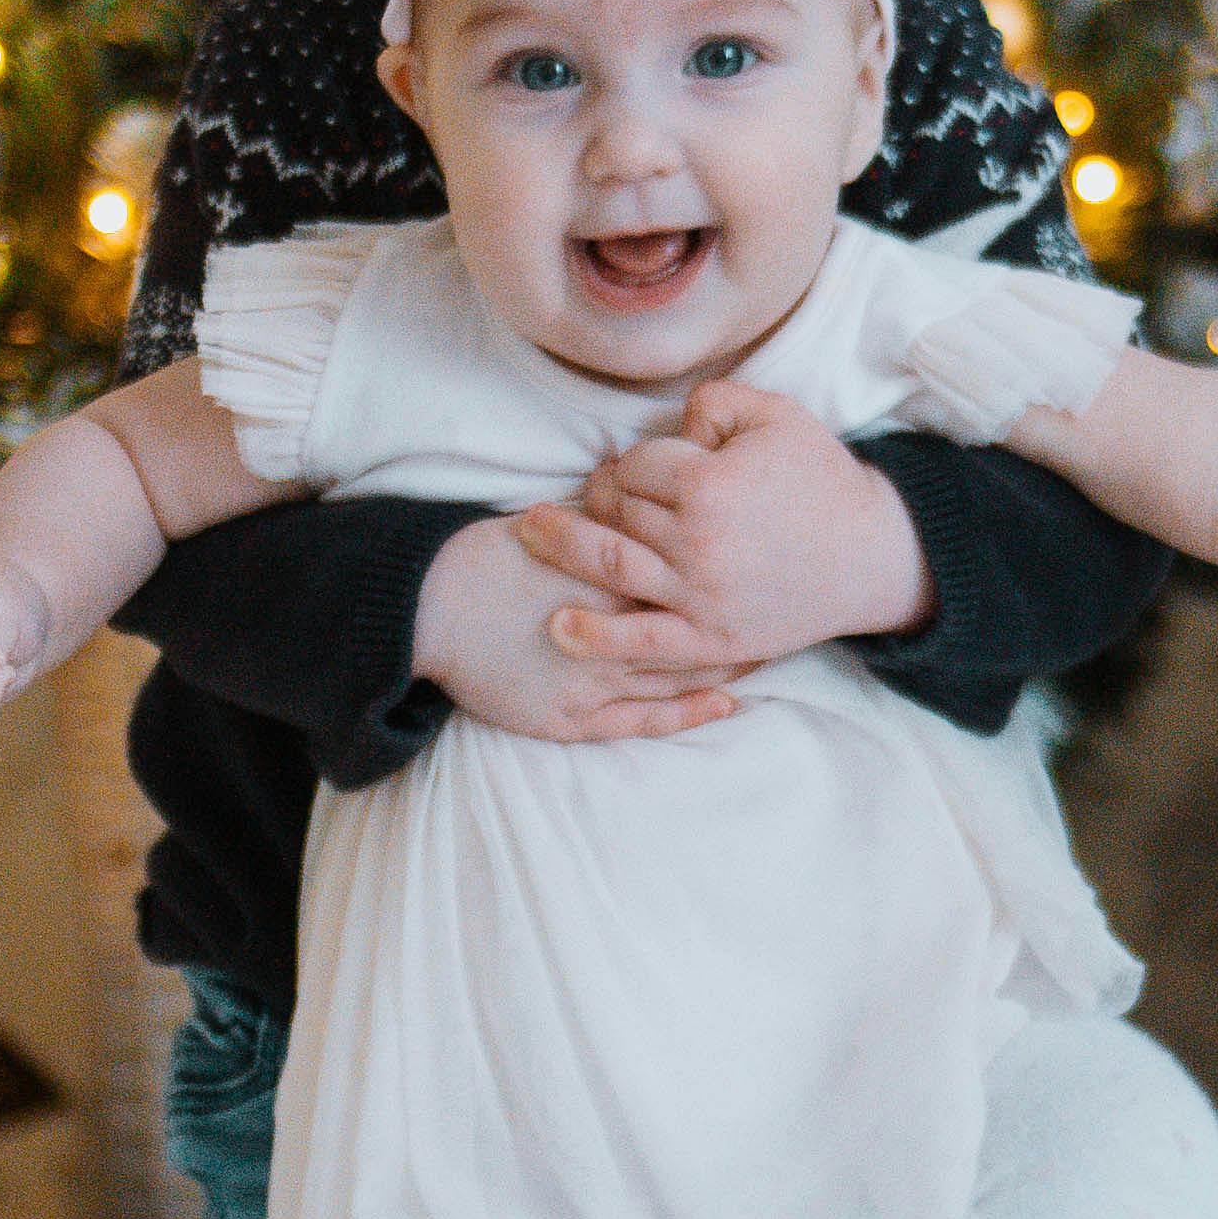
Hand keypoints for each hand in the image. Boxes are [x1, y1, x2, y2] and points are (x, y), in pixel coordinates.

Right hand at [412, 513, 746, 743]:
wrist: (431, 607)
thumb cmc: (491, 558)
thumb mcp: (556, 525)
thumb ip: (604, 521)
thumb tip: (646, 497)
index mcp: (606, 576)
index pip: (686, 571)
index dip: (728, 566)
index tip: (767, 552)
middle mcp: (609, 629)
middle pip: (693, 623)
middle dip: (739, 617)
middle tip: (785, 606)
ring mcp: (593, 680)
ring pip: (677, 674)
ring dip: (726, 663)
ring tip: (768, 650)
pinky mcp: (572, 718)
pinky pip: (643, 721)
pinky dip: (687, 713)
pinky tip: (724, 705)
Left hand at [512, 381, 934, 664]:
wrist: (871, 555)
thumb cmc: (821, 481)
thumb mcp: (777, 416)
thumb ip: (715, 401)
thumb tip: (673, 419)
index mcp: (709, 484)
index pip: (637, 465)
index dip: (633, 460)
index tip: (639, 465)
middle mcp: (697, 541)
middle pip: (618, 510)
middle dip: (601, 495)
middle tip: (596, 491)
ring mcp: (700, 596)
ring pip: (611, 565)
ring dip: (564, 546)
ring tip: (531, 532)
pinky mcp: (710, 639)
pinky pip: (641, 640)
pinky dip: (596, 637)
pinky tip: (559, 626)